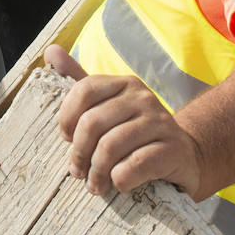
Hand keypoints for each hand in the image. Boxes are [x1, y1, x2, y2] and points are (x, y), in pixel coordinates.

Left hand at [43, 44, 202, 197]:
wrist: (183, 157)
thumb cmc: (136, 134)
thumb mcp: (108, 106)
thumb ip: (80, 81)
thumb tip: (51, 50)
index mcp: (124, 84)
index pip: (83, 91)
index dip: (67, 119)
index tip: (67, 139)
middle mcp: (143, 98)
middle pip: (92, 122)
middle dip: (79, 153)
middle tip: (78, 171)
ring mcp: (161, 122)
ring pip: (110, 146)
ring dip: (97, 172)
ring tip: (95, 184)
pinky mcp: (173, 149)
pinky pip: (133, 166)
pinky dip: (119, 180)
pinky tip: (120, 185)